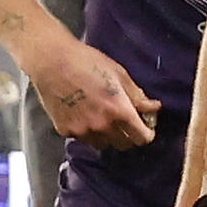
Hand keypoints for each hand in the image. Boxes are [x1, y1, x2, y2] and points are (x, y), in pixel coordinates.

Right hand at [31, 34, 159, 148]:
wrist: (52, 61)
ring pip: (103, 144)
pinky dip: (88, 131)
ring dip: (108, 136)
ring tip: (103, 118)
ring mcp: (82, 130)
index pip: (141, 138)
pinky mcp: (65, 130)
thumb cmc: (87, 62)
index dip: (147, 134)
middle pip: (124, 145)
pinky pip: (83, 138)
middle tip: (125, 122)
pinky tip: (84, 114)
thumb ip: (137, 95)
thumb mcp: (119, 74)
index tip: (146, 128)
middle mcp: (102, 126)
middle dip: (129, 135)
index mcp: (119, 111)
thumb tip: (154, 107)